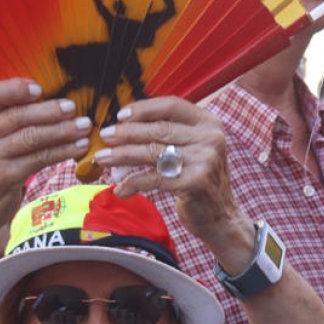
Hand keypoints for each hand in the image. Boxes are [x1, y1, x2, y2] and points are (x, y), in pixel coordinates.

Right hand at [0, 79, 91, 251]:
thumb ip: (9, 121)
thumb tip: (52, 101)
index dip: (16, 88)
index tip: (40, 89)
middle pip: (18, 116)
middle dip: (50, 111)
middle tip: (73, 108)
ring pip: (32, 137)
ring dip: (62, 131)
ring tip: (84, 127)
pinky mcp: (4, 177)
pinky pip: (40, 158)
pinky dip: (63, 151)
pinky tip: (79, 147)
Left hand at [92, 97, 255, 260]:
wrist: (221, 217)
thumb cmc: (197, 179)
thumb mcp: (192, 148)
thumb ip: (170, 133)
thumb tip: (125, 122)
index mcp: (209, 123)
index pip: (172, 106)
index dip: (144, 108)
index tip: (120, 115)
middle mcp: (210, 138)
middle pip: (158, 129)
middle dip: (126, 132)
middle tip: (105, 137)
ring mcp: (205, 160)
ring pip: (153, 152)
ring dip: (122, 156)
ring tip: (102, 159)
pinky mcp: (195, 183)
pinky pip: (153, 179)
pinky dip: (133, 183)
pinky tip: (120, 189)